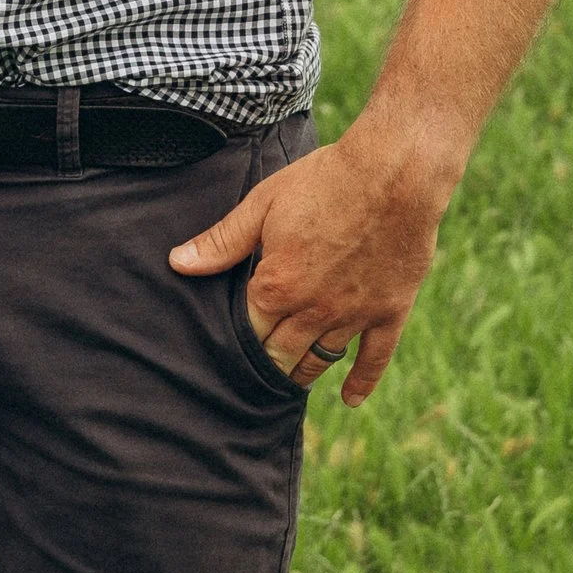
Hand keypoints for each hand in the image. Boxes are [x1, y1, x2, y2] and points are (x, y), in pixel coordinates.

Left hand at [169, 119, 455, 406]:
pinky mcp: (390, 312)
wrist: (394, 174)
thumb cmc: (324, 180)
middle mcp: (313, 311)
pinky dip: (361, 382)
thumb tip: (178, 263)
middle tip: (254, 376)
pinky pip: (374, 359)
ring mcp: (354, 316)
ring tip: (289, 380)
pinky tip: (349, 399)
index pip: (248, 332)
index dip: (237, 342)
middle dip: (265, 365)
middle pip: (281, 355)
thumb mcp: (264, 203)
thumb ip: (223, 241)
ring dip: (302, 372)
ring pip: (320, 359)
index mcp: (277, 286)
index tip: (226, 352)